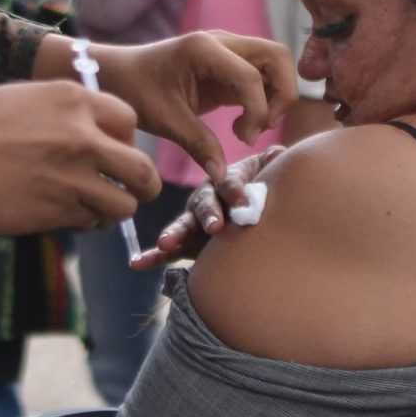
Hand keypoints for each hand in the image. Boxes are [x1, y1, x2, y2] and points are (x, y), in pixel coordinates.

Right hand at [0, 82, 159, 236]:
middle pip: (142, 170)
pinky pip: (89, 222)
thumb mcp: (27, 98)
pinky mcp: (54, 210)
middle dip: (140, 185)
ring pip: (124, 205)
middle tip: (128, 191)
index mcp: (74, 100)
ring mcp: (70, 176)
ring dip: (113, 210)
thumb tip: (98, 137)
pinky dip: (84, 223)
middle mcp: (81, 136)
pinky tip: (63, 215)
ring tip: (93, 209)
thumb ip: (68, 115)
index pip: (131, 122)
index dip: (126, 142)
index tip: (112, 153)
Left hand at [77, 32, 295, 205]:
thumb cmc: (136, 91)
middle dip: (281, 95)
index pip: (252, 76)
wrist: (118, 74)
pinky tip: (241, 122)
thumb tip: (223, 176)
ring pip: (275, 64)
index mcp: (204, 50)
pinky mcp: (229, 64)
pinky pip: (262, 76)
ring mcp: (228, 50)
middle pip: (278, 57)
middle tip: (260, 127)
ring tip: (249, 127)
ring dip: (275, 97)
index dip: (258, 111)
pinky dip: (263, 99)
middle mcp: (222, 42)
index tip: (243, 139)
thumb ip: (199, 145)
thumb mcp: (166, 121)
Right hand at [130, 146, 287, 268]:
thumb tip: (279, 154)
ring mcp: (193, 221)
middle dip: (208, 215)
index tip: (245, 204)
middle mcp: (205, 199)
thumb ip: (270, 162)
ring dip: (174, 234)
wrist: (247, 206)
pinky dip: (150, 257)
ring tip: (165, 242)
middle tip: (215, 227)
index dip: (236, 192)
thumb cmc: (256, 186)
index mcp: (224, 181)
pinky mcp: (186, 243)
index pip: (229, 184)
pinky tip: (136, 263)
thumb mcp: (263, 171)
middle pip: (205, 205)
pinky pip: (167, 252)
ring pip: (183, 226)